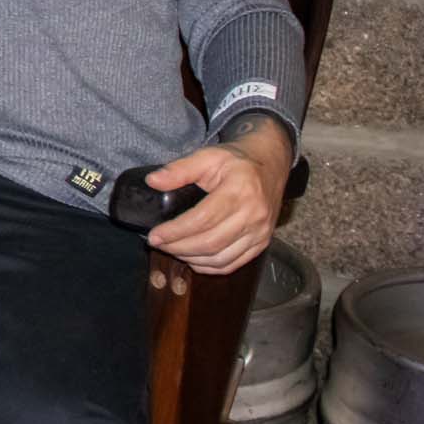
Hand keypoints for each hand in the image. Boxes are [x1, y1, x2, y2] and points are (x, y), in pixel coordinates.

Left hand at [146, 116, 292, 274]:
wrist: (271, 164)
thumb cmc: (237, 160)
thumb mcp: (208, 156)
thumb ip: (179, 169)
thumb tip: (152, 181)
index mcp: (239, 192)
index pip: (202, 220)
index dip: (175, 231)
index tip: (154, 235)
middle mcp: (253, 216)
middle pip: (210, 243)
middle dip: (179, 248)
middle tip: (158, 243)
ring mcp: (260, 232)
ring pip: (221, 258)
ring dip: (192, 259)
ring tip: (171, 250)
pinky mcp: (262, 243)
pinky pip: (234, 263)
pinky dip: (210, 267)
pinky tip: (193, 259)